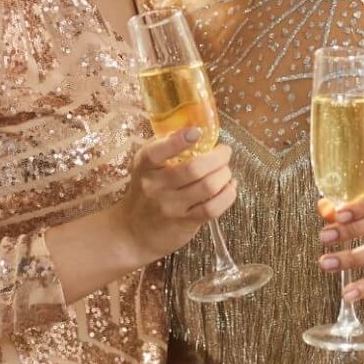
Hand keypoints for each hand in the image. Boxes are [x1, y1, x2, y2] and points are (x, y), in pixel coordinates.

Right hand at [117, 129, 236, 263]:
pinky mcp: (184, 223)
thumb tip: (197, 130)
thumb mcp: (146, 169)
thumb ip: (165, 150)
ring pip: (208, 187)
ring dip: (225, 175)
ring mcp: (170, 206)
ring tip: (226, 171)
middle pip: (194, 168)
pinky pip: (212, 208)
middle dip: (218, 157)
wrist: (133, 233)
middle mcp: (155, 186)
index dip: (179, 141)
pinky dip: (227, 195)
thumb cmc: (145, 193)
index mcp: (145, 166)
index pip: (158, 152)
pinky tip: (229, 188)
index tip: (197, 132)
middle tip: (225, 152)